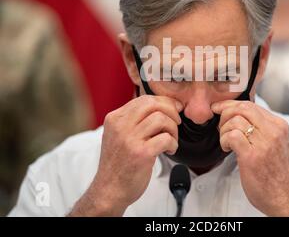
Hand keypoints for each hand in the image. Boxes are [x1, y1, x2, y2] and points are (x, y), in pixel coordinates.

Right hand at [69, 95, 182, 216]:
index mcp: (115, 119)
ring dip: (173, 129)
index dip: (164, 102)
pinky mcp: (141, 154)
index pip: (144, 99)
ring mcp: (130, 140)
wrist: (109, 190)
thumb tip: (161, 106)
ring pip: (161, 119)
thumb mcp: (118, 135)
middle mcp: (120, 126)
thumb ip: (133, 120)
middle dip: (171, 111)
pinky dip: (173, 143)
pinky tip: (169, 150)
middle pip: (153, 104)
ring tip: (171, 140)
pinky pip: (166, 138)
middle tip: (176, 122)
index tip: (174, 109)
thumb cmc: (118, 164)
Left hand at [212, 100, 288, 216]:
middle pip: (243, 108)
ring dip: (224, 130)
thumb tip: (239, 115)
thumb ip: (262, 128)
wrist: (284, 197)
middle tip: (220, 125)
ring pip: (235, 120)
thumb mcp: (275, 143)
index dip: (231, 105)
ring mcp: (264, 143)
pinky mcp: (252, 156)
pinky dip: (224, 140)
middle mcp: (273, 131)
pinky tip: (227, 148)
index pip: (251, 105)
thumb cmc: (276, 173)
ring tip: (226, 142)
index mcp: (279, 125)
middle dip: (225, 112)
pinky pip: (232, 135)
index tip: (219, 107)